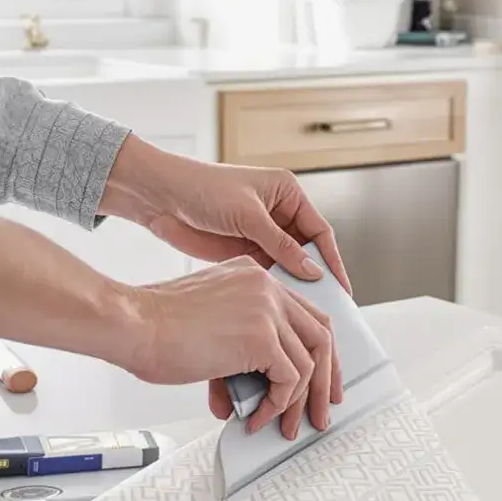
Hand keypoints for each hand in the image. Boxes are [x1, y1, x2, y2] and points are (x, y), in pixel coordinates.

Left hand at [100, 135, 352, 295]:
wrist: (160, 196)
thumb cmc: (202, 188)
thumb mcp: (248, 215)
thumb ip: (281, 245)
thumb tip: (313, 271)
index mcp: (287, 194)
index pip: (320, 232)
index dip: (332, 260)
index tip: (342, 287)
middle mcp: (279, 214)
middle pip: (309, 251)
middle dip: (317, 276)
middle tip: (328, 306)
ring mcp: (261, 235)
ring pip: (289, 265)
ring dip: (297, 285)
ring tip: (308, 312)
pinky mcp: (245, 252)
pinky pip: (270, 273)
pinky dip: (276, 288)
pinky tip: (282, 307)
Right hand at [123, 258, 342, 438]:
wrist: (133, 325)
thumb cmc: (156, 327)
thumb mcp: (210, 327)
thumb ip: (238, 354)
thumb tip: (250, 395)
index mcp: (255, 277)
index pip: (306, 313)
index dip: (320, 350)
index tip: (322, 379)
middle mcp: (267, 287)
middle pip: (321, 334)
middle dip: (327, 378)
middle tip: (322, 409)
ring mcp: (268, 310)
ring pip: (311, 361)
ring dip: (300, 402)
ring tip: (288, 425)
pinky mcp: (262, 337)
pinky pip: (290, 379)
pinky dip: (278, 405)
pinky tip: (256, 417)